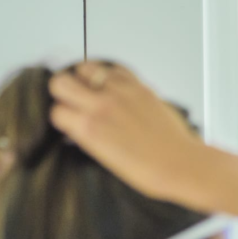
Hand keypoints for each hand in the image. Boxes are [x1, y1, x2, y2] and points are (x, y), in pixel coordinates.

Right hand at [48, 61, 206, 203]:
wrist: (181, 165)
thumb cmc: (149, 171)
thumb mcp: (105, 158)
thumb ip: (88, 136)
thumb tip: (77, 126)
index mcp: (88, 129)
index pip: (56, 111)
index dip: (61, 116)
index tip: (68, 120)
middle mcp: (100, 106)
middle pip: (60, 82)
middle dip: (63, 91)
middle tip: (72, 99)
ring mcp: (119, 92)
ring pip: (84, 67)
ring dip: (84, 77)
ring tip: (91, 88)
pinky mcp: (138, 86)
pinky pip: (114, 68)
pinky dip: (110, 74)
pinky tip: (113, 85)